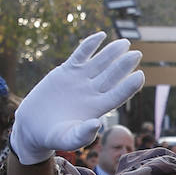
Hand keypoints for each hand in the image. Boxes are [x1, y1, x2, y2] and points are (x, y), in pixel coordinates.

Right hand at [10, 33, 144, 164]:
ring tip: (125, 43)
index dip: (129, 86)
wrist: (34, 126)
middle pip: (112, 76)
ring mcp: (81, 80)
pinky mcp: (66, 71)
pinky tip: (101, 35)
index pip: (118, 95)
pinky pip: (80, 55)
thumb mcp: (69, 139)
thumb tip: (98, 123)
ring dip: (112, 52)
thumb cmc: (54, 137)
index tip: (140, 76)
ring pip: (100, 63)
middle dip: (124, 65)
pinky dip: (89, 45)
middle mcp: (93, 92)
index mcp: (98, 108)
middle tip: (137, 54)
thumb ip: (83, 134)